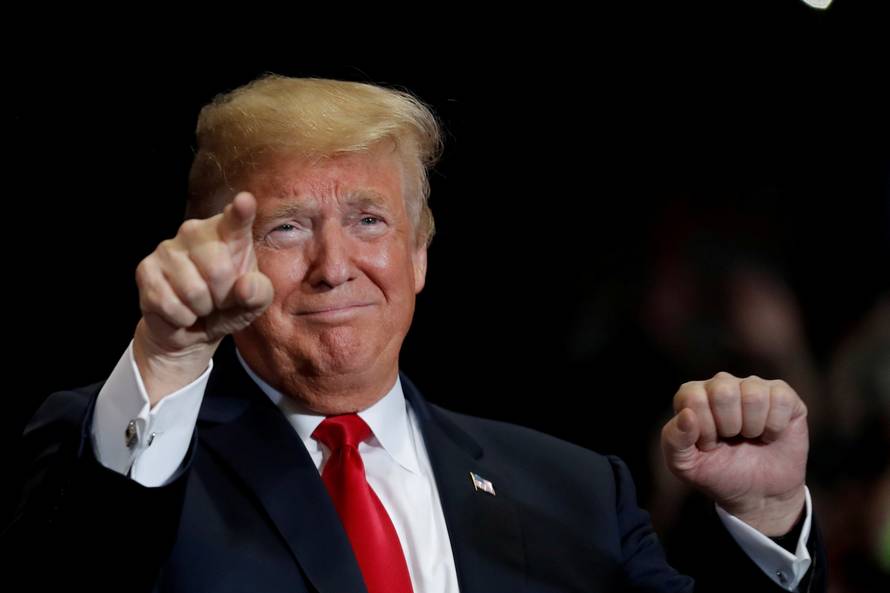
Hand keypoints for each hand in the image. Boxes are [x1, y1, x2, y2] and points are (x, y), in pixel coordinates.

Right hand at [133, 192, 273, 404]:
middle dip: (222, 297)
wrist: (192, 327)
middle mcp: (195, 231)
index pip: (236, 219)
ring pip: (193, 291)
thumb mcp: (253, 303)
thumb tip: (245, 287)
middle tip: (218, 300)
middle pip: (218, 269)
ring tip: (199, 305)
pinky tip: (180, 312)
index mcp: (229, 233)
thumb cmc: (228, 307)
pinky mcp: (145, 269)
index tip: (245, 202)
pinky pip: (170, 304)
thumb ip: (259, 293)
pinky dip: (181, 318)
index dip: (241, 211)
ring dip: (201, 309)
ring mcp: (167, 248)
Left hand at [661, 372, 808, 535]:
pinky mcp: (782, 395)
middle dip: (729, 426)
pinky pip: (780, 399)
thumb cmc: (717, 474)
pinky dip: (775, 427)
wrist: (758, 495)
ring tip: (750, 437)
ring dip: (753, 427)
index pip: (693, 398)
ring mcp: (753, 387)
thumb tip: (686, 415)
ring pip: (753, 394)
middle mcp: (721, 384)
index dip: (704, 429)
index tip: (709, 444)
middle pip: (723, 391)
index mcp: (693, 396)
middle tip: (732, 440)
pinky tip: (769, 435)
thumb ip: (674, 441)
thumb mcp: (685, 465)